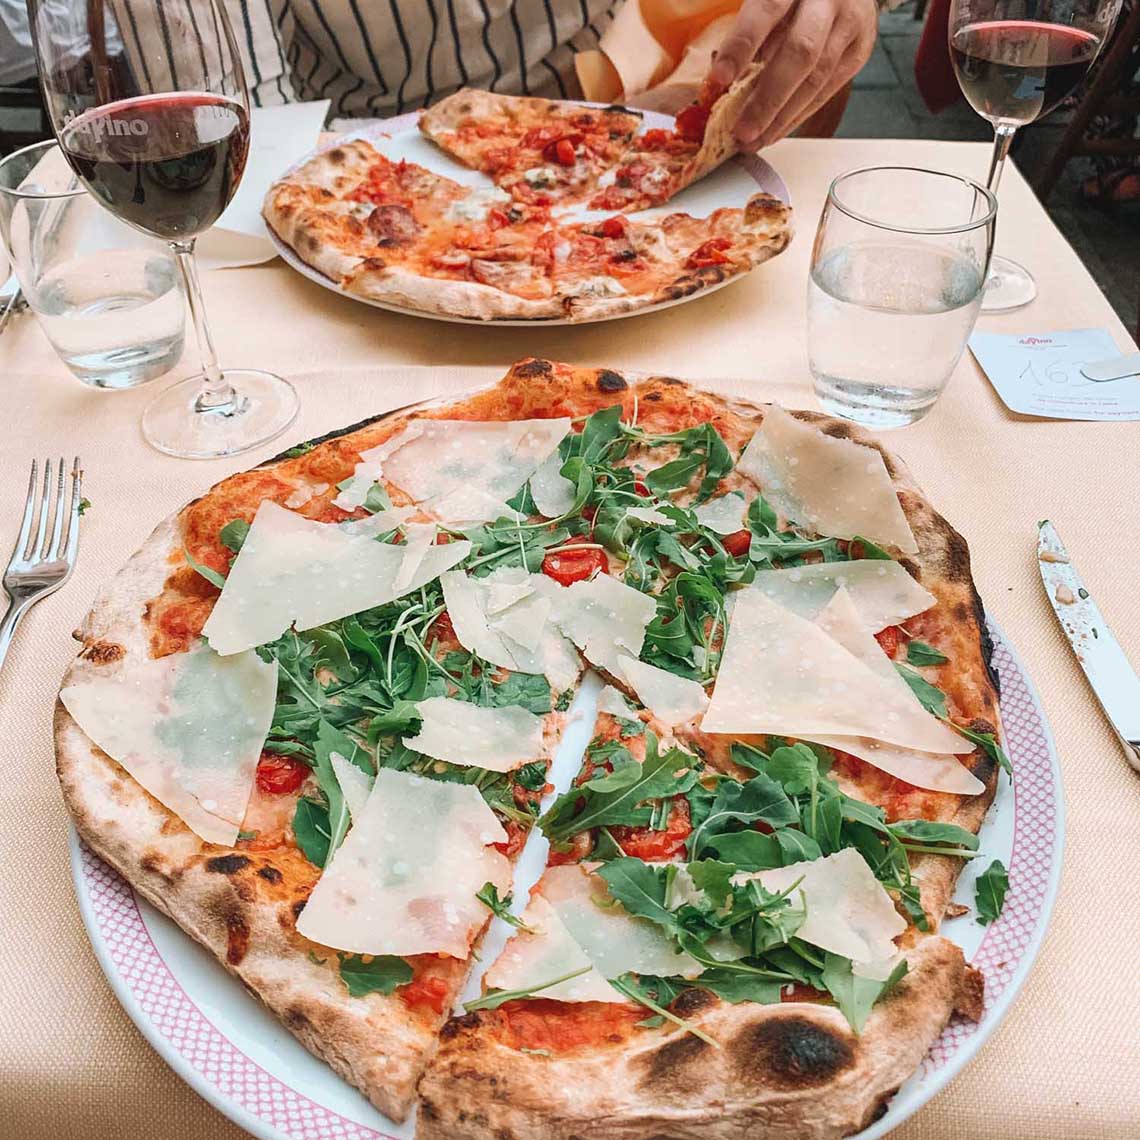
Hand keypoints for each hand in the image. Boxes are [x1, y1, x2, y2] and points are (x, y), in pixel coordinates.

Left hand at [709, 0, 877, 148]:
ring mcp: (851, 23)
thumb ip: (749, 32)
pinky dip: (798, 115)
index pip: (766, 11)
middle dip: (768, 99)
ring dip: (782, 117)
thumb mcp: (767, 0)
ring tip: (754, 141)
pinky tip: (776, 131)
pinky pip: (827, 90)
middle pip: (801, 52)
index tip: (719, 79)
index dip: (742, 46)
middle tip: (741, 131)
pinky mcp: (860, 50)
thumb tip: (721, 83)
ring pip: (817, 78)